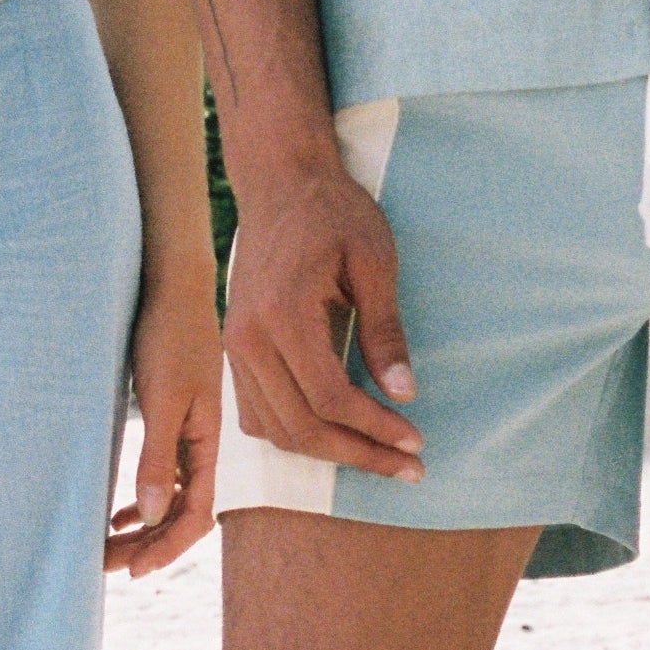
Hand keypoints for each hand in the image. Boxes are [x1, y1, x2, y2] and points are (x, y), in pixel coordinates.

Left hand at [107, 267, 224, 578]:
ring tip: (106, 549)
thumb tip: (148, 516)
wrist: (173, 288)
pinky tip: (117, 513)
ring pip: (169, 499)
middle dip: (147, 546)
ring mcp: (189, 435)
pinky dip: (142, 502)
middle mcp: (203, 447)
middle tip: (104, 568)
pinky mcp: (172, 421)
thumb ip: (157, 456)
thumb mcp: (163, 398)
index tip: (133, 571)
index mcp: (209, 445)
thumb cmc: (168, 337)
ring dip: (142, 528)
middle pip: (181, 515)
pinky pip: (162, 477)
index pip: (195, 517)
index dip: (166, 549)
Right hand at [223, 158, 423, 481]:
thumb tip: (403, 394)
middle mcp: (248, 337)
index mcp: (282, 314)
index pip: (328, 397)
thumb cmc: (332, 213)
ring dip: (327, 452)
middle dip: (358, 454)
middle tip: (407, 467)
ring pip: (275, 428)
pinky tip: (335, 433)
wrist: (279, 181)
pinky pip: (256, 412)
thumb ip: (384, 331)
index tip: (415, 443)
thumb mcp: (374, 261)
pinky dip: (294, 433)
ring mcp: (234, 345)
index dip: (374, 429)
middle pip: (299, 425)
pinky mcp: (234, 347)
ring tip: (378, 456)